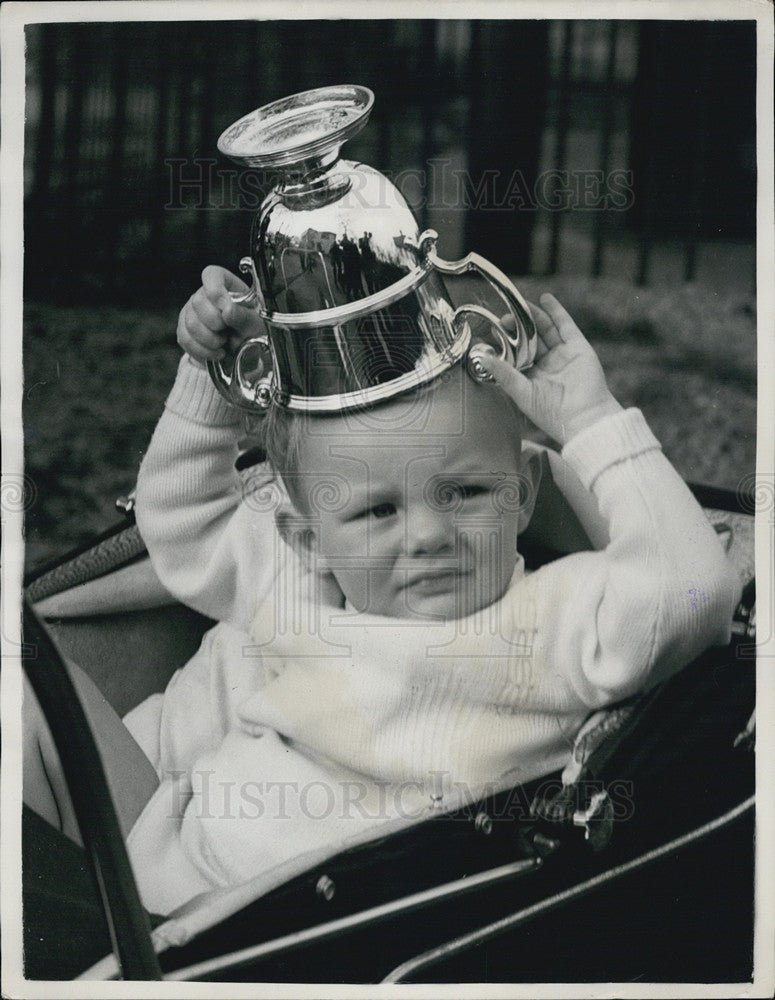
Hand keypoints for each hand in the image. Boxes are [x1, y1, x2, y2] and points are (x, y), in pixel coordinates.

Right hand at [177, 265, 264, 365]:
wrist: (242, 357)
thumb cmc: (252, 333)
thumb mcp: (257, 325)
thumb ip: (245, 317)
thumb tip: (228, 310)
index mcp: (227, 286)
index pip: (212, 275)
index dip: (215, 289)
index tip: (225, 307)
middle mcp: (205, 295)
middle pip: (198, 301)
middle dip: (215, 322)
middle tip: (228, 332)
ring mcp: (192, 312)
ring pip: (191, 323)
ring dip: (211, 339)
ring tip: (224, 343)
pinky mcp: (184, 330)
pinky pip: (186, 339)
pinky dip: (204, 351)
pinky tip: (216, 352)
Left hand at [472, 292, 621, 446]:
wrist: (583, 418)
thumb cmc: (551, 413)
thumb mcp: (522, 392)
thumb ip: (504, 374)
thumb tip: (482, 358)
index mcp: (532, 377)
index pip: (516, 354)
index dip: (506, 342)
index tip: (494, 331)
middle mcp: (547, 365)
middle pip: (531, 339)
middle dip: (518, 326)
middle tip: (505, 317)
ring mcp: (563, 355)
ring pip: (546, 329)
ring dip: (534, 315)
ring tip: (521, 304)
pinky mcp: (578, 347)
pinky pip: (565, 325)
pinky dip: (556, 311)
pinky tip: (545, 299)